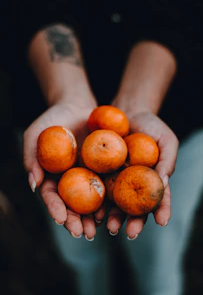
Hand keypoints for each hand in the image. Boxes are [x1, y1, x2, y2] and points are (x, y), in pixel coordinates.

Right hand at [23, 102, 105, 239]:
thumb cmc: (52, 119)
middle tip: (83, 234)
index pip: (52, 197)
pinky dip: (109, 199)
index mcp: (52, 176)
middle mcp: (70, 180)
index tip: (60, 220)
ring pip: (90, 201)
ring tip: (99, 229)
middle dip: (76, 221)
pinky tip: (114, 209)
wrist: (76, 105)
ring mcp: (87, 176)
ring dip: (93, 217)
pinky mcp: (103, 169)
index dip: (55, 209)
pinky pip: (107, 185)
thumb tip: (34, 185)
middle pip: (72, 205)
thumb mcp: (35, 134)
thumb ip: (31, 158)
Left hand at [107, 112, 178, 238]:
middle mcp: (135, 184)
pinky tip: (93, 211)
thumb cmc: (151, 126)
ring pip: (116, 203)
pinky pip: (99, 188)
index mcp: (152, 179)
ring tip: (109, 227)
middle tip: (130, 233)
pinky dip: (97, 201)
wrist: (127, 112)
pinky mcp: (101, 172)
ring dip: (113, 217)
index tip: (162, 222)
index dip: (161, 210)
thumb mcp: (166, 140)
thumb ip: (167, 161)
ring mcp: (118, 180)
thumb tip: (163, 184)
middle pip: (135, 207)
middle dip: (133, 222)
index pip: (158, 198)